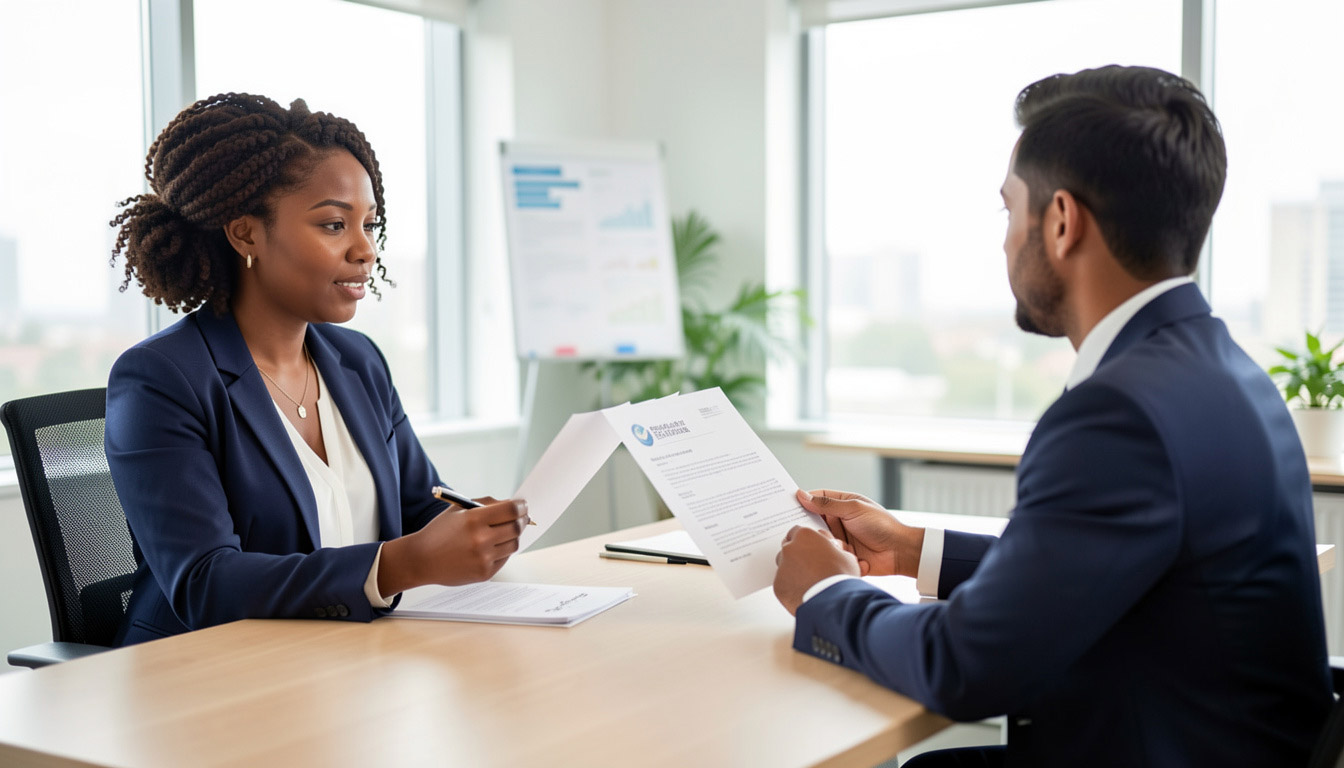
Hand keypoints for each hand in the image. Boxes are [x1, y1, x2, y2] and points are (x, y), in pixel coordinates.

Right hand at [379, 498, 529, 594]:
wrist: (421, 559)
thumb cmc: (440, 532)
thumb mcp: (458, 510)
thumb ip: (486, 504)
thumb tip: (514, 505)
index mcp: (473, 520)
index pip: (511, 510)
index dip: (521, 506)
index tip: (523, 505)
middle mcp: (480, 539)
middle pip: (516, 527)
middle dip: (522, 520)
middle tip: (523, 518)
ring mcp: (483, 558)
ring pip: (513, 544)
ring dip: (513, 536)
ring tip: (507, 531)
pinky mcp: (485, 573)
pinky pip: (504, 558)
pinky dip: (503, 550)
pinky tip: (493, 546)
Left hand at [773, 526, 860, 615]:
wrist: (833, 600)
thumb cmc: (841, 576)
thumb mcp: (846, 555)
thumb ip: (833, 549)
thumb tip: (833, 551)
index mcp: (805, 536)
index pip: (798, 531)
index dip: (805, 540)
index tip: (810, 546)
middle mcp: (789, 549)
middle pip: (788, 548)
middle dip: (797, 554)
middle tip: (810, 564)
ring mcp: (782, 567)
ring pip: (784, 566)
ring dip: (793, 570)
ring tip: (809, 580)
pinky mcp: (778, 586)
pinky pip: (783, 584)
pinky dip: (791, 587)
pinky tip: (804, 592)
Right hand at [796, 488, 923, 577]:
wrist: (900, 553)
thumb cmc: (882, 526)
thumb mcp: (853, 509)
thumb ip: (827, 504)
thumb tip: (803, 495)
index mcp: (842, 504)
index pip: (817, 498)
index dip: (802, 499)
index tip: (785, 503)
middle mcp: (839, 520)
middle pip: (814, 519)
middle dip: (804, 522)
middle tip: (786, 524)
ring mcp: (839, 538)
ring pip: (818, 538)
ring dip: (817, 540)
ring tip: (809, 541)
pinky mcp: (841, 554)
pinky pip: (826, 553)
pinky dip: (823, 554)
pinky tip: (818, 555)